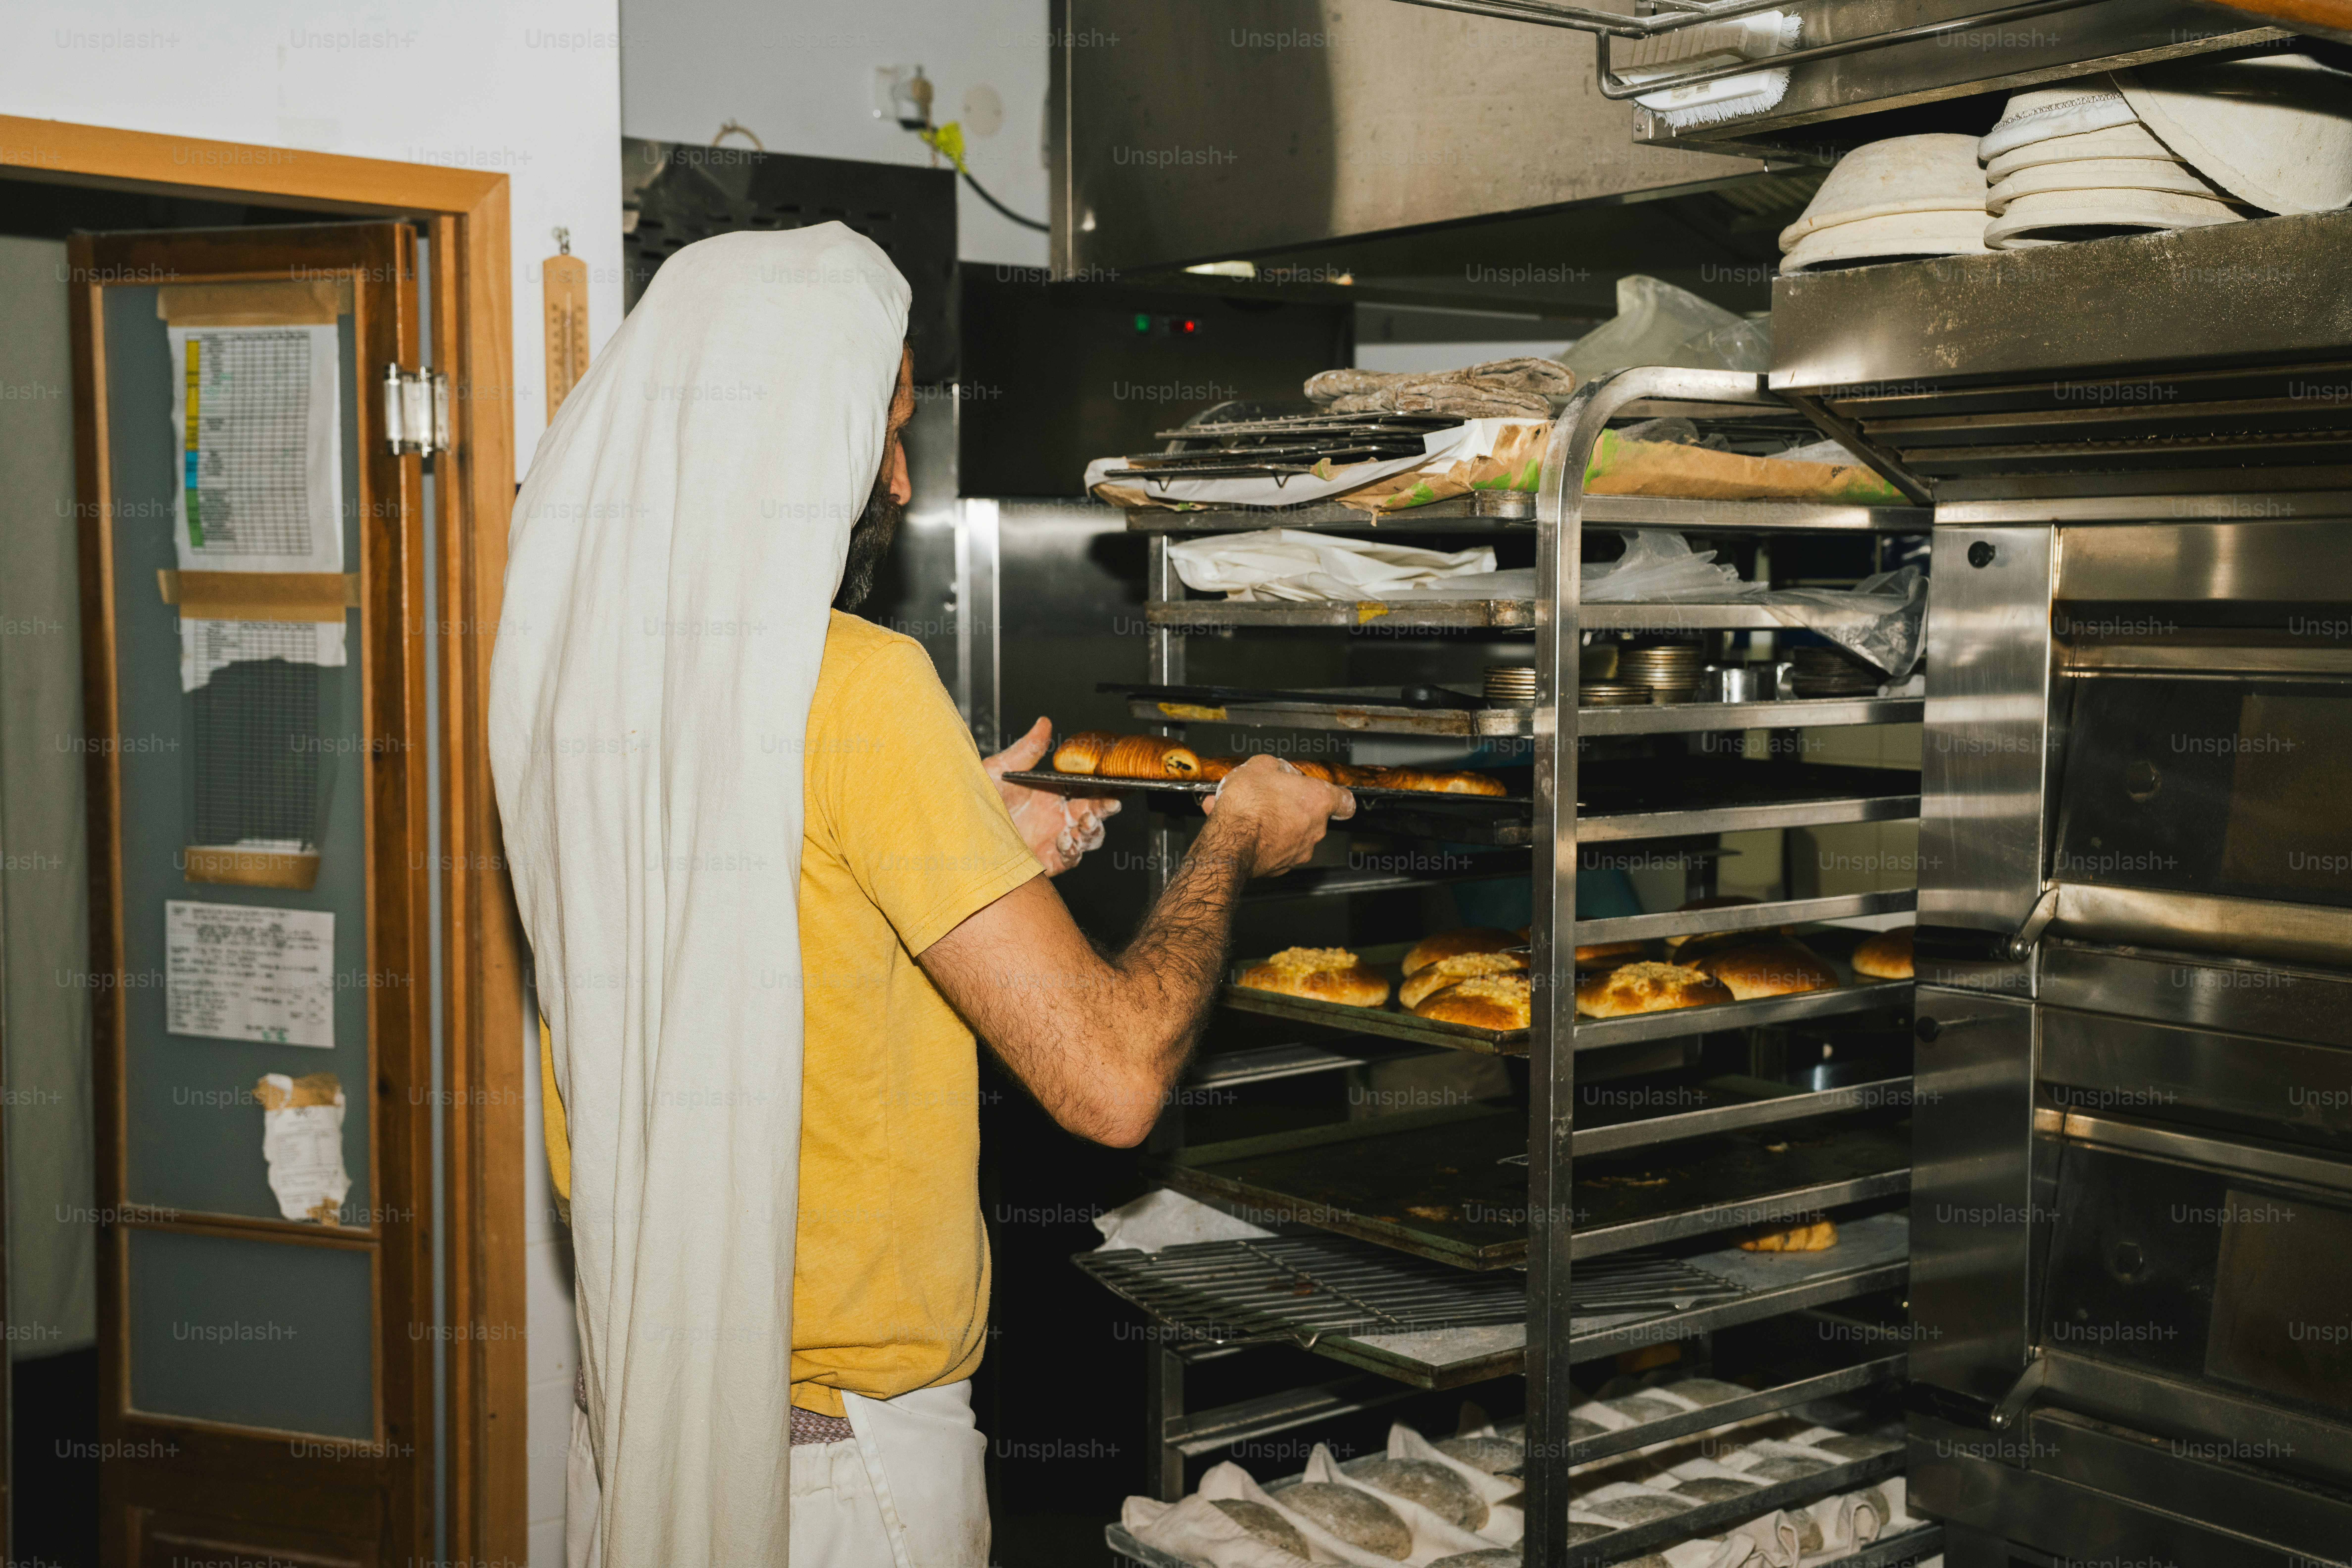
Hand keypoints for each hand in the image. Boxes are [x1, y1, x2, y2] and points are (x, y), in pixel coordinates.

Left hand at [982, 717, 1121, 875]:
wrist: (963, 831)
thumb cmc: (979, 801)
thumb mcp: (1000, 770)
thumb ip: (1027, 749)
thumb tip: (1043, 723)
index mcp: (1052, 795)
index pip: (1087, 790)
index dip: (1104, 789)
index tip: (1114, 786)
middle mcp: (1056, 818)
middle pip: (1094, 814)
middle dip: (1104, 810)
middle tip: (1107, 806)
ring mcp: (1053, 840)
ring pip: (1087, 838)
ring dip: (1091, 832)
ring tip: (1083, 826)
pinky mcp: (1046, 860)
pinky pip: (1070, 859)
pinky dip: (1073, 852)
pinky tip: (1066, 843)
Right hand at [1199, 755, 1352, 878]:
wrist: (1230, 840)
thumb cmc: (1249, 805)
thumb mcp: (1260, 765)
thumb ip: (1276, 765)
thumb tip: (1276, 769)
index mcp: (1318, 800)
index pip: (1345, 801)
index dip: (1337, 796)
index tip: (1330, 795)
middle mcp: (1315, 828)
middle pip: (1312, 814)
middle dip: (1291, 805)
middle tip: (1270, 796)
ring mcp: (1300, 850)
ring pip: (1291, 832)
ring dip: (1273, 821)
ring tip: (1247, 811)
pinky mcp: (1282, 866)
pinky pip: (1275, 847)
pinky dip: (1262, 838)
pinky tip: (1241, 827)